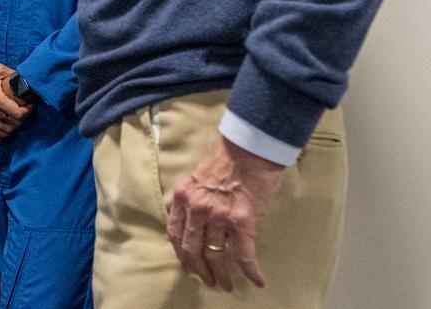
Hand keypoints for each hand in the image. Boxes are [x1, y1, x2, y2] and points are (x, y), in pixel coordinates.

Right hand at [0, 56, 30, 139]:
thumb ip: (13, 74)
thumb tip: (24, 80)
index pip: (18, 113)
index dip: (27, 111)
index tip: (29, 106)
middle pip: (12, 124)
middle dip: (22, 119)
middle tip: (24, 112)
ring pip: (4, 131)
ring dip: (12, 127)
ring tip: (16, 120)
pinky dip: (0, 134)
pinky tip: (4, 128)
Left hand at [166, 136, 286, 290]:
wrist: (250, 146)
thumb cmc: (227, 158)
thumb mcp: (197, 178)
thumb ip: (193, 199)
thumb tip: (197, 224)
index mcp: (183, 196)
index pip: (174, 233)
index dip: (181, 254)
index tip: (189, 266)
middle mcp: (196, 207)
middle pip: (191, 249)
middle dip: (199, 270)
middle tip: (209, 282)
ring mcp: (218, 215)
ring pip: (215, 255)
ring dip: (221, 275)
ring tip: (227, 285)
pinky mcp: (242, 220)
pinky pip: (243, 253)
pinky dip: (250, 270)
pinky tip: (257, 281)